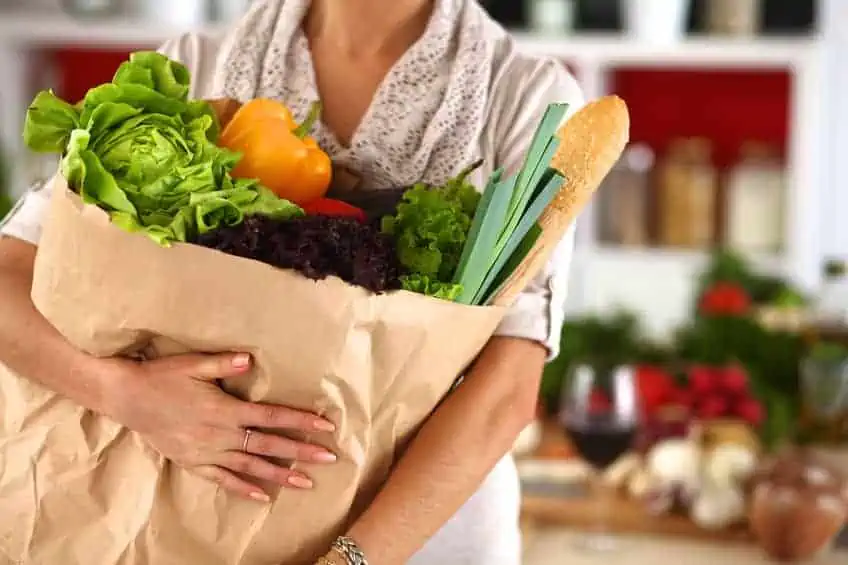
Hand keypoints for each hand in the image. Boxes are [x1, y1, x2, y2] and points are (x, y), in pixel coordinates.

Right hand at [91, 352, 336, 500]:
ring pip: (250, 467)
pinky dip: (243, 488)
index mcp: (225, 410)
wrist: (126, 398)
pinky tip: (263, 497)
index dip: (300, 422)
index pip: (272, 417)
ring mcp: (206, 452)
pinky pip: (222, 479)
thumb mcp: (193, 364)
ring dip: (280, 475)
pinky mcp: (192, 463)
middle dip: (301, 453)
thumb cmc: (162, 377)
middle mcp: (220, 435)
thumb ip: (224, 363)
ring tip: (306, 483)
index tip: (325, 427)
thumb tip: (251, 360)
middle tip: (329, 458)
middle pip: (268, 445)